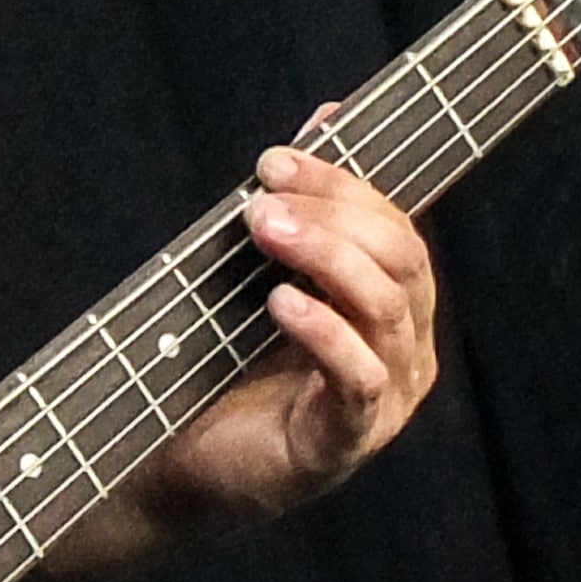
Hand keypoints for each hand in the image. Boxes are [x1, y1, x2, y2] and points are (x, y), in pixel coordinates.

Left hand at [148, 131, 438, 524]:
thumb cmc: (225, 368)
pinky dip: (325, 332)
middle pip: (402, 260)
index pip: (395, 227)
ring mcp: (384, 401)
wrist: (176, 467)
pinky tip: (282, 303)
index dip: (344, 184)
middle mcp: (404, 350)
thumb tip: (330, 114)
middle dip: (334, 215)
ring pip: (388, 310)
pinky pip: (359, 379)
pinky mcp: (346, 443)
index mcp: (393, 306)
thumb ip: (302, 205)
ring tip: (266, 231)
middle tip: (261, 198)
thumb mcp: (260, 274)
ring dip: (327, 258)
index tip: (276, 159)